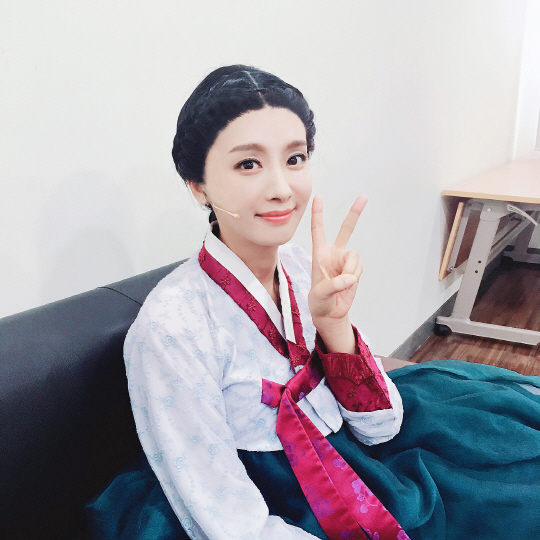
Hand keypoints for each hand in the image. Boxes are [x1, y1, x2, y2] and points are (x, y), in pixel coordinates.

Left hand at [308, 195, 366, 336]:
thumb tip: (351, 277)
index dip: (318, 213)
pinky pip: (359, 269)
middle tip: (364, 196)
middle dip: (355, 213)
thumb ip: (333, 285)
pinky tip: (347, 285)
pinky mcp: (355, 270)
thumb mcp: (320, 294)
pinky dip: (354, 278)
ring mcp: (345, 261)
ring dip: (350, 271)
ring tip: (341, 284)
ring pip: (355, 257)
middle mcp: (333, 254)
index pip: (318, 230)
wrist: (330, 312)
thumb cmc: (319, 302)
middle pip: (346, 230)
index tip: (318, 196)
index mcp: (319, 254)